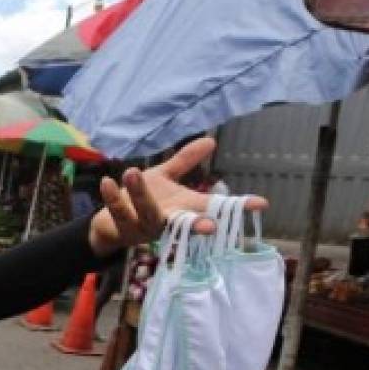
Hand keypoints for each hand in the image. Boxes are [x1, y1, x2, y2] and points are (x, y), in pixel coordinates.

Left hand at [88, 138, 268, 257]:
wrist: (109, 223)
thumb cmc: (143, 200)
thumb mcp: (165, 177)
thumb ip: (185, 161)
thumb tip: (211, 140)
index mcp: (183, 209)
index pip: (214, 209)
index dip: (237, 208)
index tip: (261, 204)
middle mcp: (168, 222)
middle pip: (186, 225)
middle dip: (199, 226)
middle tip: (212, 226)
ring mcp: (145, 228)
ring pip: (147, 215)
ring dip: (140, 195)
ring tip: (132, 171)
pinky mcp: (122, 229)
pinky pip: (118, 213)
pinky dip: (112, 198)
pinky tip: (107, 182)